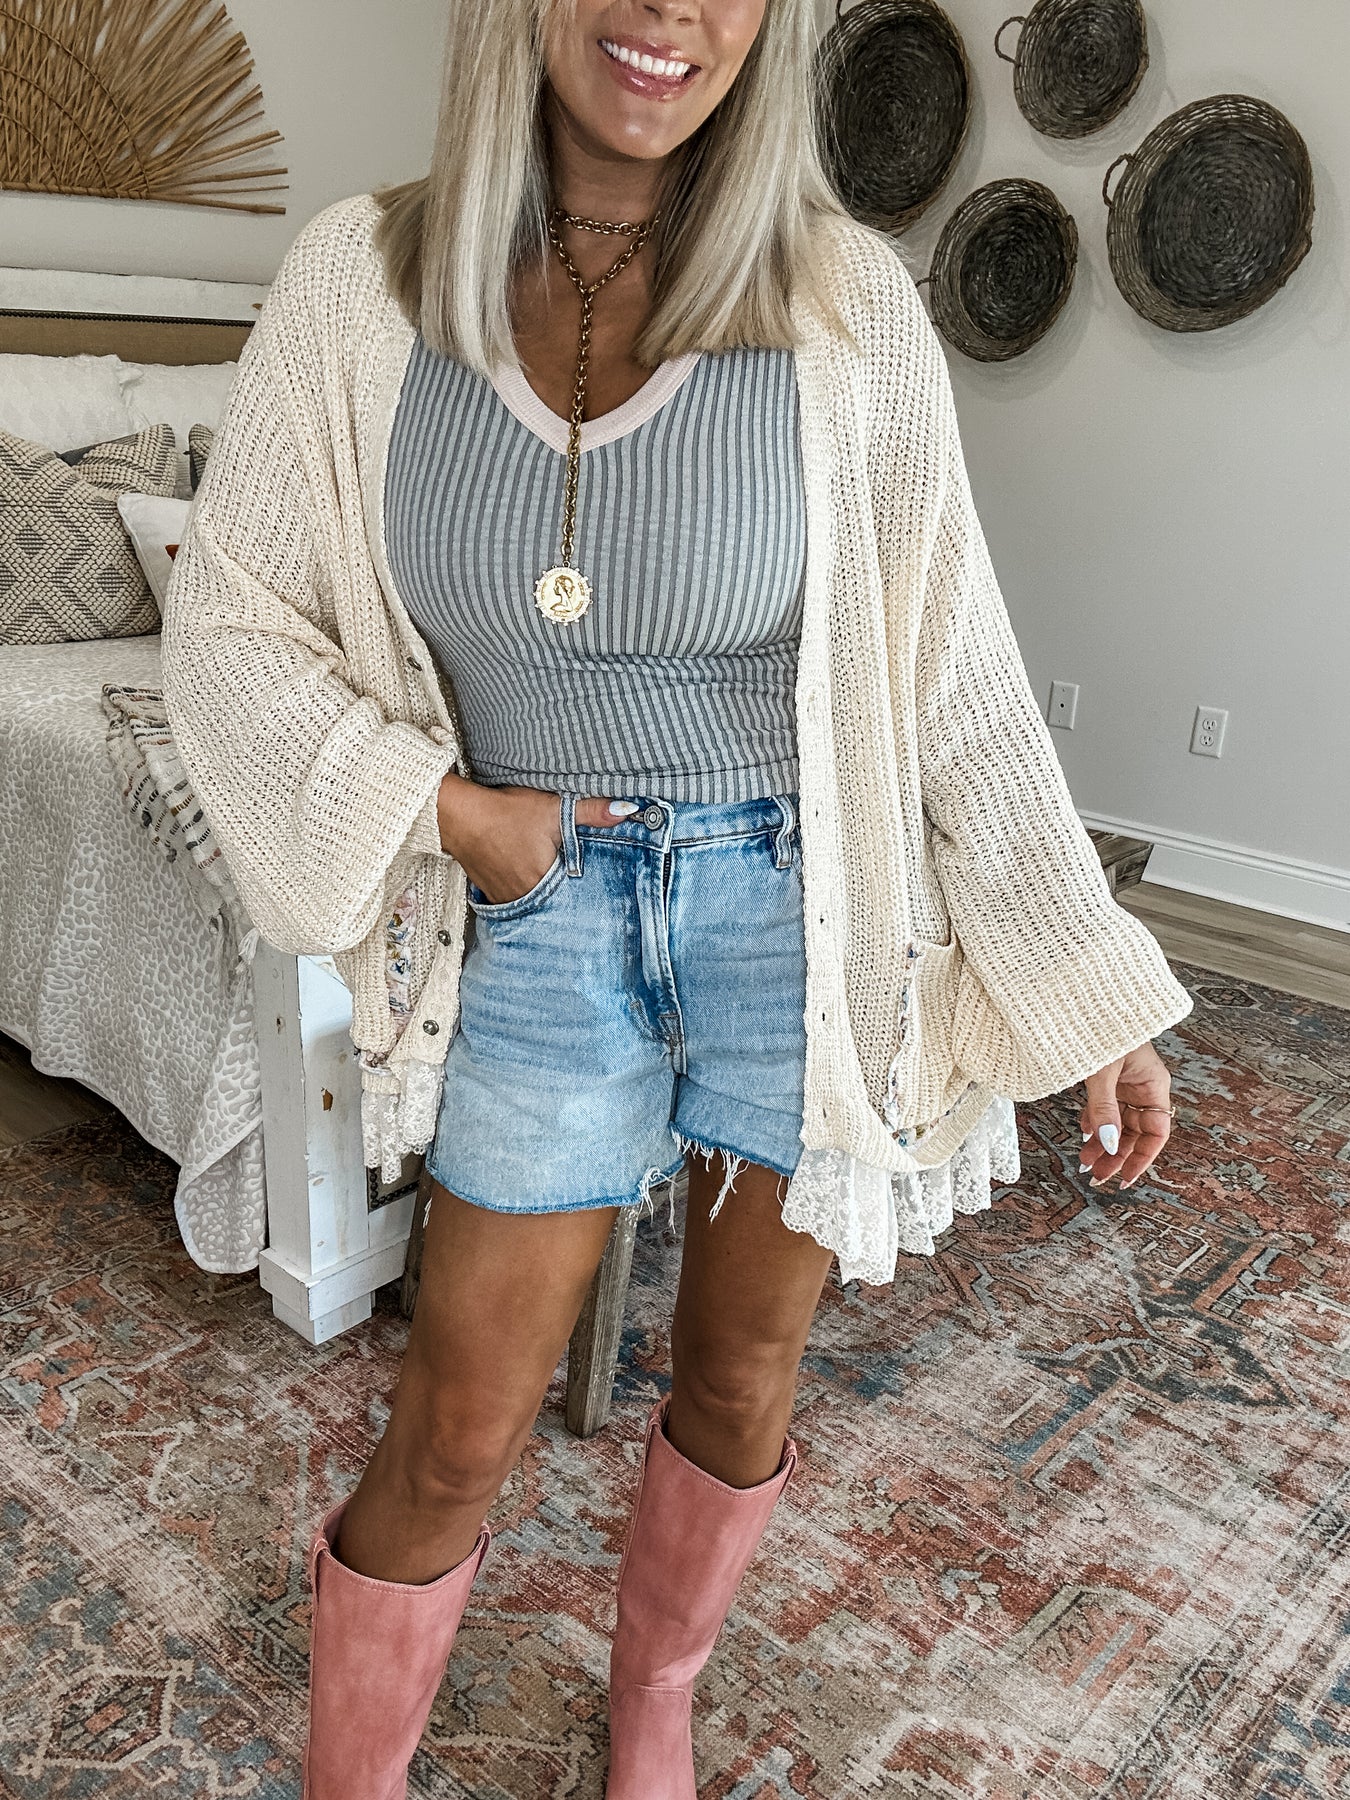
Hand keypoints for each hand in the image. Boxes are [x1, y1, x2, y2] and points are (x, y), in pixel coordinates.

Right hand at [434, 773, 636, 904]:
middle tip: (579, 893)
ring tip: (554, 885)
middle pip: (555, 903)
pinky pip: (515, 899)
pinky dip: (524, 891)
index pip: (576, 899)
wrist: (458, 816)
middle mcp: (524, 897)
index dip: (588, 895)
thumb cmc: (505, 814)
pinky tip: (527, 878)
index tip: (598, 896)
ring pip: (534, 903)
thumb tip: (627, 811)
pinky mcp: (490, 891)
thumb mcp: (553, 809)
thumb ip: (591, 812)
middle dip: (567, 898)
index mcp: (544, 883)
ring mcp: (504, 897)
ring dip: (544, 896)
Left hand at [1078, 1039, 1174, 1188]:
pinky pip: (1105, 1108)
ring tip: (1085, 1161)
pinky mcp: (1108, 1077)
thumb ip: (1104, 1108)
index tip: (1124, 1177)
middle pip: (1135, 1132)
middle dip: (1116, 1155)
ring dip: (1103, 1142)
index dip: (1142, 1158)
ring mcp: (1125, 1082)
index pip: (1156, 1133)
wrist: (1088, 998)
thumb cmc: (1103, 1025)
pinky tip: (1083, 1134)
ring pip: (1118, 1123)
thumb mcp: (1103, 1071)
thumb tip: (1109, 1143)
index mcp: (1153, 1085)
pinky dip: (1094, 1123)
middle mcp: (1143, 1086)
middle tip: (1096, 1175)